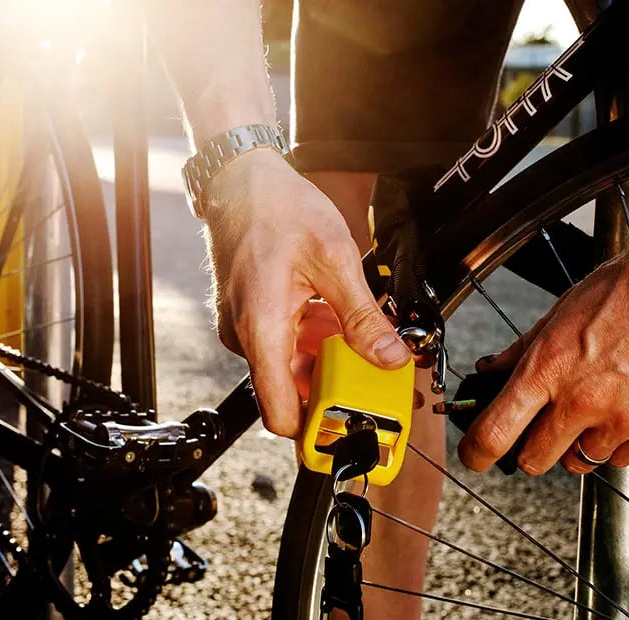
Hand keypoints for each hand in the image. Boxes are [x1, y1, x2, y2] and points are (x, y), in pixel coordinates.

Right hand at [203, 149, 410, 437]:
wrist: (239, 180)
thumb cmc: (276, 208)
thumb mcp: (335, 260)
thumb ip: (363, 317)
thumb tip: (389, 357)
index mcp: (262, 330)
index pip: (280, 414)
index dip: (315, 429)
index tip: (350, 427)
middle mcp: (246, 336)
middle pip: (289, 392)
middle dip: (332, 390)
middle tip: (370, 377)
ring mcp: (244, 327)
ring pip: (288, 367)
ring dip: (324, 361)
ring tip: (358, 340)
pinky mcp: (250, 316)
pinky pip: (282, 345)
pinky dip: (310, 340)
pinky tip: (333, 317)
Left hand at [458, 214, 628, 474]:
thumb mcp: (562, 312)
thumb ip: (523, 350)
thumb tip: (492, 370)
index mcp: (548, 369)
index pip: (495, 432)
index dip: (476, 452)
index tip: (475, 455)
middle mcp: (581, 400)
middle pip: (534, 460)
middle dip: (528, 450)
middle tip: (534, 430)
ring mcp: (621, 419)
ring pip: (579, 463)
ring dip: (574, 445)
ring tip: (587, 409)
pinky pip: (620, 458)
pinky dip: (613, 443)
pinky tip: (618, 410)